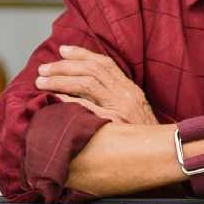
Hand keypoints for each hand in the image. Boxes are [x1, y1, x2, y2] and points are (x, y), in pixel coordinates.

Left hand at [36, 45, 157, 125]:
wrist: (163, 153)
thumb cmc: (141, 136)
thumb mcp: (133, 111)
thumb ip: (115, 97)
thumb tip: (87, 88)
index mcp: (129, 89)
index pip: (104, 63)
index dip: (82, 54)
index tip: (62, 50)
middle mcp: (125, 94)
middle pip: (91, 70)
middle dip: (64, 66)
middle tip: (43, 68)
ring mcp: (119, 108)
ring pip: (86, 84)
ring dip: (61, 80)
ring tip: (41, 82)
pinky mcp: (112, 123)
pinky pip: (85, 107)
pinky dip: (67, 100)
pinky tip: (53, 99)